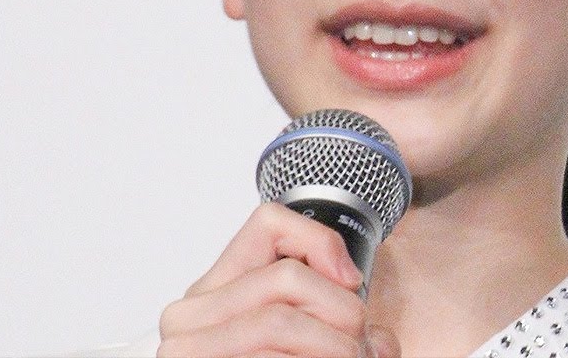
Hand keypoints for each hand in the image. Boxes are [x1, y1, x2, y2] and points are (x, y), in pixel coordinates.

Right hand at [157, 202, 400, 357]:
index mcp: (217, 292)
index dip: (319, 243)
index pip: (267, 223)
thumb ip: (338, 330)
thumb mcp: (305, 346)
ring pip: (279, 319)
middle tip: (357, 348)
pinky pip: (272, 357)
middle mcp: (190, 315)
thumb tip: (381, 342)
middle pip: (286, 278)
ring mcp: (186, 350)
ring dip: (332, 347)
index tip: (350, 282)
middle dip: (340, 312)